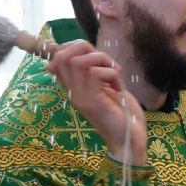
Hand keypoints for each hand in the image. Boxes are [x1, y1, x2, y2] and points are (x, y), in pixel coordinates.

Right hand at [47, 40, 146, 162]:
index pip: (57, 58)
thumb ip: (95, 69)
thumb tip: (87, 49)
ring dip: (101, 59)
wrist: (129, 140)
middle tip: (104, 61)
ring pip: (78, 62)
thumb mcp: (106, 85)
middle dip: (86, 48)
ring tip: (114, 72)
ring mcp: (81, 98)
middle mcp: (73, 92)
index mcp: (74, 87)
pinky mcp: (93, 103)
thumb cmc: (121, 112)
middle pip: (62, 56)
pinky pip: (95, 73)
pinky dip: (111, 73)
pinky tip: (118, 86)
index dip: (73, 46)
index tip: (92, 52)